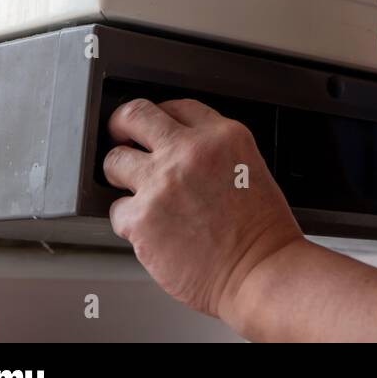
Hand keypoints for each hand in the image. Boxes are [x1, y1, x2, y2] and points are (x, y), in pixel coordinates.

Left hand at [103, 98, 304, 321]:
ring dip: (121, 175)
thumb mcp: (250, 168)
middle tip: (121, 137)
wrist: (259, 271)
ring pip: (114, 161)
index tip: (155, 129)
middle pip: (134, 115)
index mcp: (223, 136)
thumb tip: (177, 149)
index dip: (162, 117)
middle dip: (122, 125)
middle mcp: (189, 152)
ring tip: (136, 190)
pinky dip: (129, 220)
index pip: (177, 106)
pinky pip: (116, 210)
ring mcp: (161, 183)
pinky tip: (151, 229)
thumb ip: (213, 152)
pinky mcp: (141, 218)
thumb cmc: (262, 231)